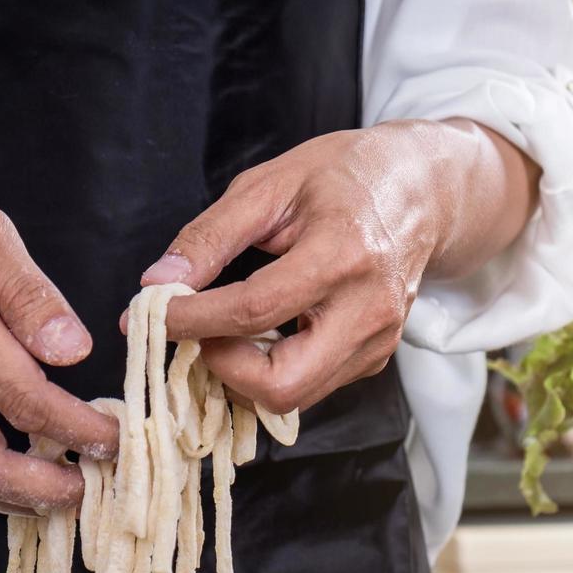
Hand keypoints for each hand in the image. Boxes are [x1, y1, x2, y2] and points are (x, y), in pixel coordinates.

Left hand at [132, 119, 538, 412]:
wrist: (425, 191)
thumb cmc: (345, 176)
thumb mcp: (270, 185)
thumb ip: (211, 237)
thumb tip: (157, 282)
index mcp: (343, 254)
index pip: (255, 310)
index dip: (191, 320)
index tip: (146, 314)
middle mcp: (368, 309)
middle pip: (282, 384)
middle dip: (224, 369)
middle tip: (199, 333)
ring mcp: (378, 341)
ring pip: (294, 397)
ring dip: (243, 374)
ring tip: (222, 331)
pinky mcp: (376, 357)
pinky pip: (312, 385)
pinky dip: (271, 370)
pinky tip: (259, 334)